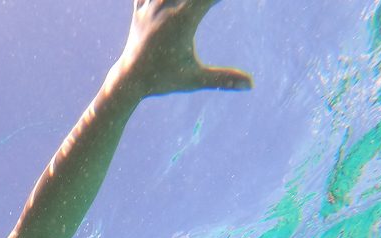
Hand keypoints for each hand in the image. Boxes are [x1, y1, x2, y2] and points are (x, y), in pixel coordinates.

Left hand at [120, 0, 251, 96]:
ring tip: (195, 2)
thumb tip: (251, 85)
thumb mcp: (194, 80)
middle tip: (211, 2)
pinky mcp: (139, 8)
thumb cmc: (164, 80)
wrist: (129, 80)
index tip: (228, 0)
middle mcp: (166, 7)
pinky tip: (166, 0)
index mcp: (183, 19)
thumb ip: (223, 78)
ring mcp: (150, 5)